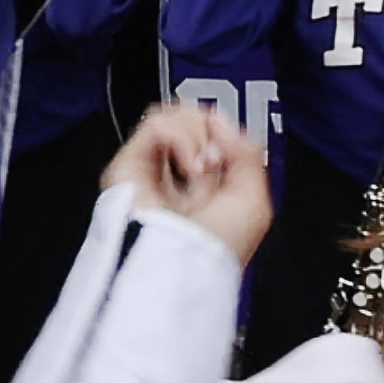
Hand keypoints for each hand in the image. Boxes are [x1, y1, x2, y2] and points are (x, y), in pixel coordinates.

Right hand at [105, 104, 272, 263]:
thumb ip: (247, 153)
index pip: (211, 139)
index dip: (226, 135)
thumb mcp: (254, 201)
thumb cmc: (212, 250)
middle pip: (190, 122)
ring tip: (202, 162)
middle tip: (217, 156)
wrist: (182, 264)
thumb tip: (220, 124)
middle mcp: (177, 179)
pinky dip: (180, 136)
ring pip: (171, 118)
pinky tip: (190, 163)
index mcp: (204, 191)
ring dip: (196, 132)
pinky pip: (155, 125)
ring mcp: (152, 171)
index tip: (233, 152)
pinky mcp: (129, 166)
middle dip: (210, 130)